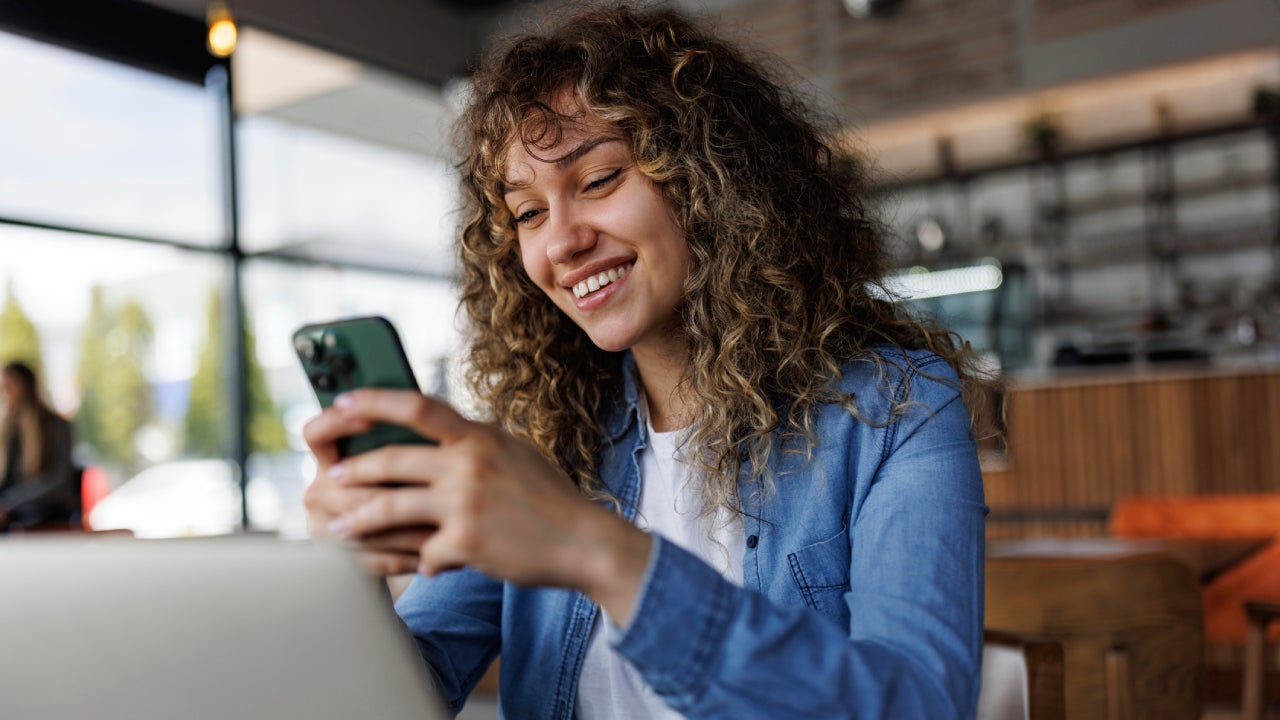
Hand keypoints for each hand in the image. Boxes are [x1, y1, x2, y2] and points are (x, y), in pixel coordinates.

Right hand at [302, 398, 435, 574]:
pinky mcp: (338, 561)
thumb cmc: (417, 486)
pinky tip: (431, 558)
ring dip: (406, 531)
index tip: (369, 420)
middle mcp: (320, 490)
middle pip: (348, 487)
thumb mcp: (412, 458)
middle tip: (435, 490)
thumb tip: (428, 419)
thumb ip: (409, 440)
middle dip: (393, 491)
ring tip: (445, 530)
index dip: (337, 423)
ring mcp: (324, 526)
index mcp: (331, 457)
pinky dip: (403, 559)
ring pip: (361, 526)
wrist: (406, 539)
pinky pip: (369, 560)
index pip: (317, 433)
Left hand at [320, 389, 652, 623]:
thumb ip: (473, 441)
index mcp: (479, 437)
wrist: (584, 541)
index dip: (373, 402)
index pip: (417, 406)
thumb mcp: (513, 452)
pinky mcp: (467, 542)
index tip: (342, 402)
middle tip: (331, 478)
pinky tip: (421, 566)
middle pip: (392, 460)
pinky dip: (420, 561)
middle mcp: (470, 464)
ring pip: (391, 507)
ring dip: (357, 519)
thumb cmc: (548, 498)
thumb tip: (435, 429)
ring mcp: (466, 503)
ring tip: (337, 527)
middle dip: (353, 470)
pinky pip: (423, 553)